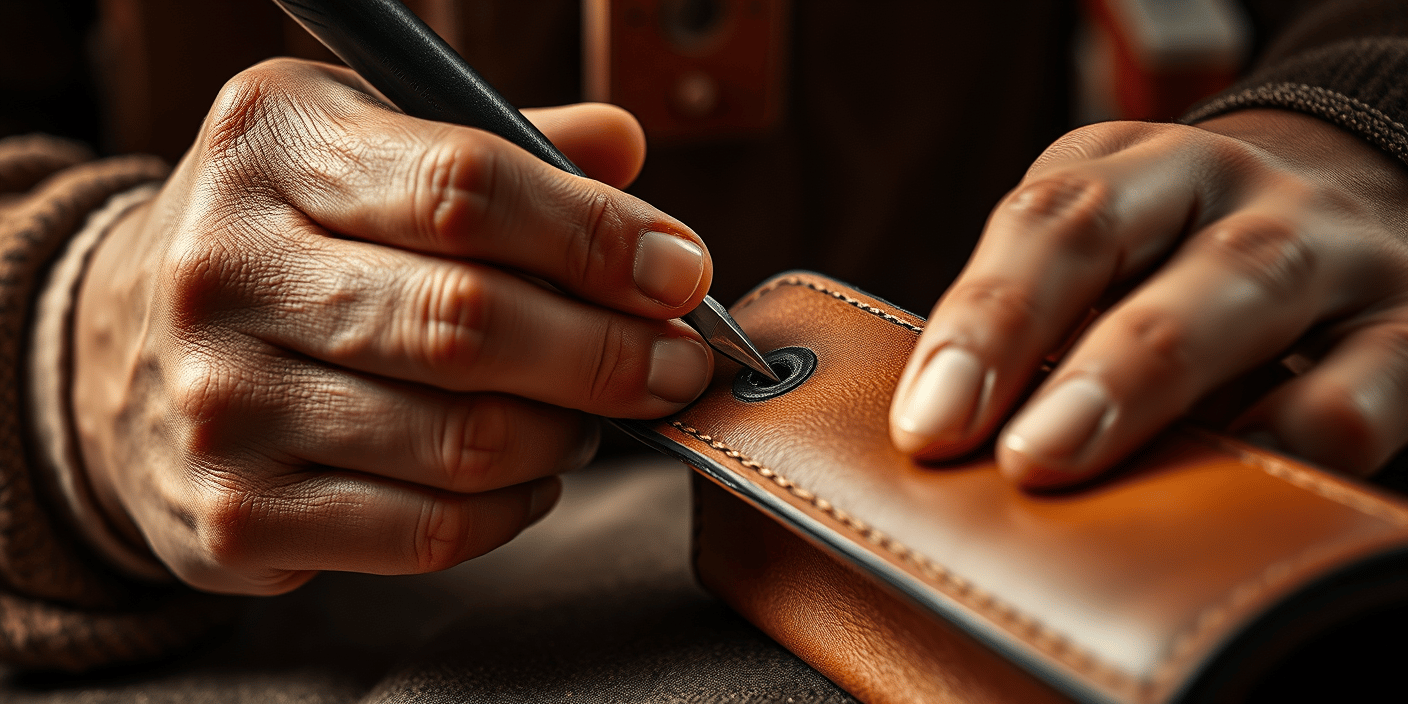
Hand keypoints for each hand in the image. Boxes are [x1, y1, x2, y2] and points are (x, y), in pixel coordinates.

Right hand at [71, 59, 713, 593]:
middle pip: (469, 323)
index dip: (596, 238)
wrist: (125, 346)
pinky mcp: (236, 516)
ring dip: (567, 432)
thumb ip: (503, 147)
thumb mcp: (371, 144)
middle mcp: (227, 269)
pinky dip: (514, 508)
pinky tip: (527, 472)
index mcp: (275, 145)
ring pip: (464, 441)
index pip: (466, 188)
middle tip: (676, 364)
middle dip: (608, 353)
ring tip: (590, 412)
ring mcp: (223, 403)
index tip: (680, 273)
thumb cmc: (293, 235)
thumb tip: (624, 155)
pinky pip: (430, 531)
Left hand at [889, 109, 1407, 487]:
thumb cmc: (1172, 264)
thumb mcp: (1103, 254)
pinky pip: (1367, 387)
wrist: (1342, 211)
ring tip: (1105, 474)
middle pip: (1159, 260)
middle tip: (1025, 460)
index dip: (987, 323)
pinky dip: (1301, 438)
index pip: (1052, 226)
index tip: (931, 426)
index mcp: (1136, 169)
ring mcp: (1334, 254)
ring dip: (1170, 396)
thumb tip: (943, 435)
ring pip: (1256, 298)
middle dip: (1089, 371)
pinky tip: (1234, 485)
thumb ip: (1033, 323)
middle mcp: (1238, 194)